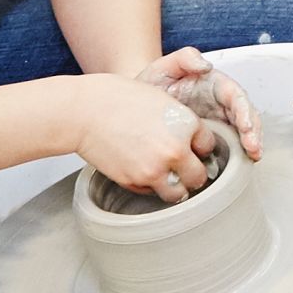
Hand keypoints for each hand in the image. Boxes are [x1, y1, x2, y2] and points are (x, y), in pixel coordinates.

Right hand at [68, 71, 221, 200]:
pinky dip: (150, 185)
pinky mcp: (134, 181)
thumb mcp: (162, 99)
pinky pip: (151, 192)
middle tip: (185, 167)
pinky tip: (141, 169)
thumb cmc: (119, 99)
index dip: (200, 147)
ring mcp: (155, 170)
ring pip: (178, 193)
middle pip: (199, 176)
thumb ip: (183, 122)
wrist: (84, 112)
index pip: (208, 146)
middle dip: (193, 172)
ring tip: (166, 175)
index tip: (193, 147)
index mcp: (186, 125)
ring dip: (175, 186)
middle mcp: (175, 150)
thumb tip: (195, 141)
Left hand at [144, 46, 260, 158]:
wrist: (134, 105)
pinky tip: (240, 164)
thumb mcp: (163, 67)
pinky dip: (237, 153)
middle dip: (253, 131)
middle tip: (253, 147)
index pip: (235, 95)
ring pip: (242, 130)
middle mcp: (220, 102)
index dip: (244, 111)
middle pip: (245, 115)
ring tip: (252, 157)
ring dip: (250, 144)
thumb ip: (185, 58)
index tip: (245, 125)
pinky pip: (229, 144)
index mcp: (214, 84)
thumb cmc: (151, 84)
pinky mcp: (210, 136)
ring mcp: (218, 120)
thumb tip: (206, 66)